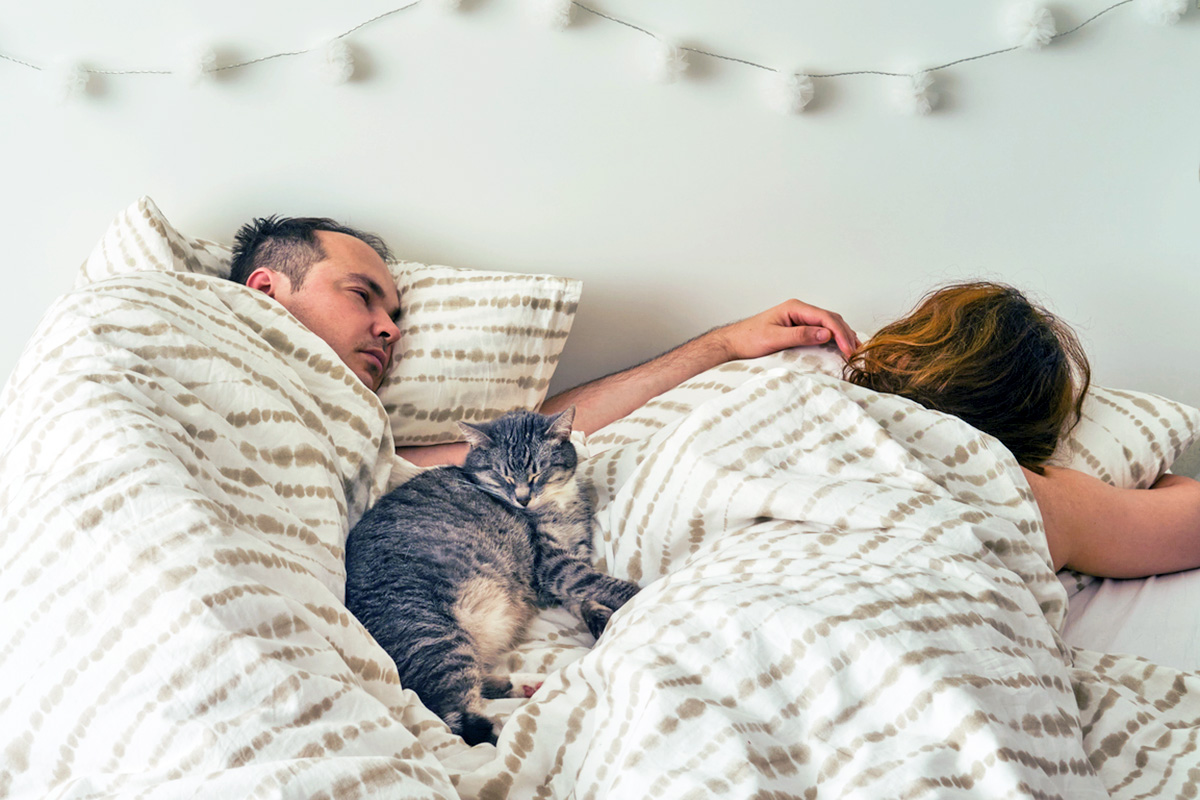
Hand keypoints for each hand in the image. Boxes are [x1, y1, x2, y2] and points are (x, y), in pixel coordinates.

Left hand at [712, 299, 860, 360]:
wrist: (733, 343)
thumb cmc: (748, 339)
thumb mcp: (774, 338)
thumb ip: (800, 335)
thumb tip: (826, 334)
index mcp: (794, 308)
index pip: (825, 317)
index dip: (840, 333)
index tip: (848, 348)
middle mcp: (799, 310)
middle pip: (831, 319)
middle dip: (845, 334)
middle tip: (855, 352)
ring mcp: (800, 318)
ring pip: (828, 324)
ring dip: (842, 335)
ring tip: (853, 350)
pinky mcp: (798, 328)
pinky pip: (821, 330)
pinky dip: (834, 338)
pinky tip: (840, 346)